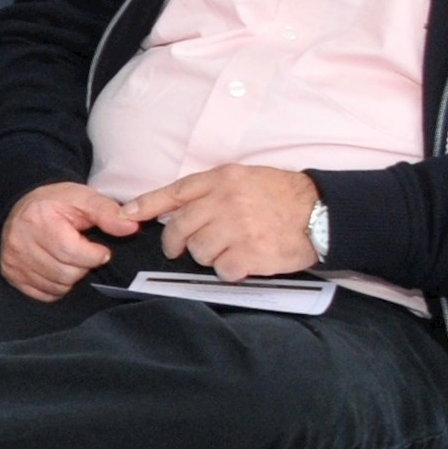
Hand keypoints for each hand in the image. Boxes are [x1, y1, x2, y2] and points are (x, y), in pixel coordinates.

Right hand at [0, 181, 140, 300]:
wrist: (22, 205)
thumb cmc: (56, 203)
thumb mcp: (84, 198)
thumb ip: (108, 212)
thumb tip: (131, 226)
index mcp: (38, 219)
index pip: (72, 252)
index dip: (95, 254)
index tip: (98, 248)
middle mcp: (19, 241)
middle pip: (66, 272)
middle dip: (83, 265)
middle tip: (81, 251)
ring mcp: (13, 260)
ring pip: (57, 286)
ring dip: (71, 277)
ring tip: (68, 258)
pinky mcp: (11, 273)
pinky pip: (45, 294)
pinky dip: (56, 286)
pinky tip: (56, 268)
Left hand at [129, 165, 324, 281]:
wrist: (321, 211)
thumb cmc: (279, 194)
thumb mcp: (241, 177)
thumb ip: (209, 190)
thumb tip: (173, 209)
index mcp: (221, 180)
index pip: (174, 192)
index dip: (145, 205)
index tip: (126, 215)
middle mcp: (225, 202)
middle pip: (179, 228)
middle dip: (176, 243)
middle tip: (181, 249)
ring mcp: (238, 229)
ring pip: (199, 251)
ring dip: (207, 256)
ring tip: (227, 250)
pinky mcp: (252, 254)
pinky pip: (223, 270)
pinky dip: (229, 271)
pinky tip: (242, 262)